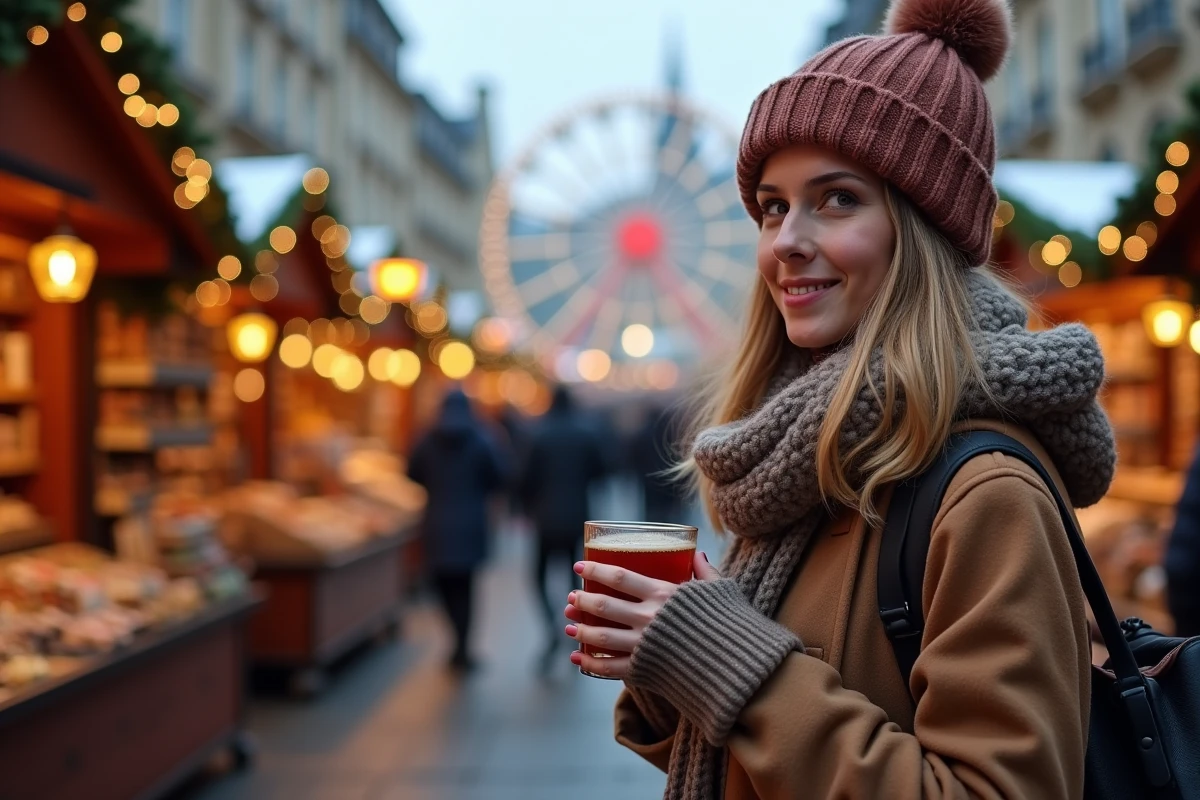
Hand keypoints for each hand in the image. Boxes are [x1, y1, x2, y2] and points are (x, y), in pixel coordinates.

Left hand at [564, 550, 719, 678]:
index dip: (596, 570)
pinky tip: (577, 657)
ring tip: (569, 625)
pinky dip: (590, 662)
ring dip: (581, 630)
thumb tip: (697, 554)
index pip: (620, 577)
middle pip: (604, 606)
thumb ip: (705, 572)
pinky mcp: (645, 671)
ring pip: (601, 637)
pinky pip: (610, 668)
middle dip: (582, 601)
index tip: (579, 567)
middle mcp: (649, 618)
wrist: (739, 667)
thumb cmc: (732, 625)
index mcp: (664, 595)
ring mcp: (644, 646)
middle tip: (571, 598)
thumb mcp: (720, 591)